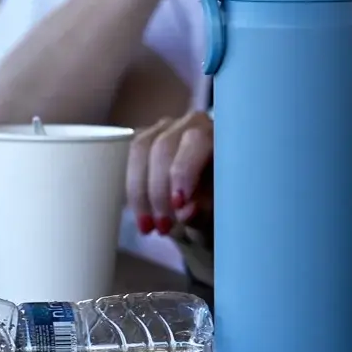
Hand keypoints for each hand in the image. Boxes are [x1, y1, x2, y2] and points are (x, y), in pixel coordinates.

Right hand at [126, 110, 212, 235]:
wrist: (210, 208)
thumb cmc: (220, 207)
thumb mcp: (218, 214)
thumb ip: (205, 211)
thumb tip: (186, 211)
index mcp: (220, 134)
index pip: (196, 141)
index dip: (183, 171)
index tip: (178, 205)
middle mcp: (194, 123)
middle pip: (163, 146)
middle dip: (158, 189)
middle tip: (163, 227)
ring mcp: (167, 128)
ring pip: (141, 149)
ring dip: (141, 192)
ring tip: (149, 227)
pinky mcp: (147, 139)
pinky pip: (131, 158)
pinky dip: (134, 191)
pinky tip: (142, 218)